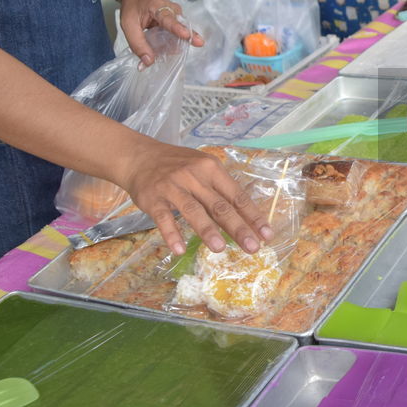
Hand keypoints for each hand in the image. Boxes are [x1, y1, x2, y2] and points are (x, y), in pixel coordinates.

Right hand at [116, 140, 272, 255]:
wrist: (140, 157)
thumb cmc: (178, 166)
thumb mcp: (203, 169)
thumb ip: (220, 190)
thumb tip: (246, 217)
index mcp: (212, 169)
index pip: (237, 196)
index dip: (253, 216)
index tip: (267, 234)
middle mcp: (194, 176)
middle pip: (220, 205)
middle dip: (238, 228)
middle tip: (252, 247)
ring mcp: (173, 187)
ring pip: (194, 211)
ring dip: (208, 230)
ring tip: (220, 249)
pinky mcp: (153, 199)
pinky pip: (164, 218)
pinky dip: (172, 234)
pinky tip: (179, 249)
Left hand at [118, 0, 202, 67]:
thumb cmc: (133, 6)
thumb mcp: (128, 24)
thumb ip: (137, 44)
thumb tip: (149, 62)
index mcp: (157, 7)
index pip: (169, 18)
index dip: (178, 28)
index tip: (186, 35)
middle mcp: (173, 11)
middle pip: (181, 29)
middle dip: (182, 41)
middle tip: (194, 46)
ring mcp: (178, 17)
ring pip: (180, 36)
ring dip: (172, 46)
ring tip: (160, 50)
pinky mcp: (179, 24)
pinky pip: (178, 37)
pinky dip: (171, 45)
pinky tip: (163, 47)